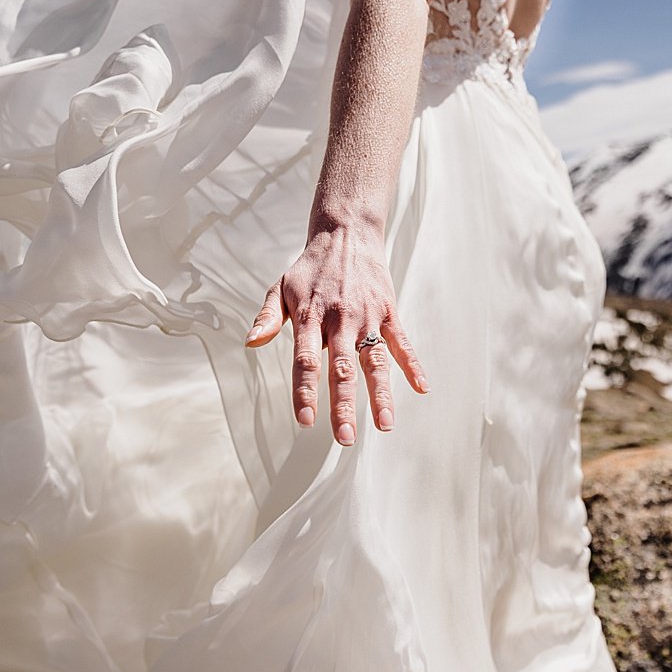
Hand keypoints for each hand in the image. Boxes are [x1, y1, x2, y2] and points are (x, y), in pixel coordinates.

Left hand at [244, 225, 427, 445]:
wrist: (346, 233)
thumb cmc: (309, 268)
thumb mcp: (280, 287)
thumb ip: (267, 317)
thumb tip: (249, 342)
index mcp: (309, 317)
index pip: (305, 361)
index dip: (305, 391)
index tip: (305, 421)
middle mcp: (338, 319)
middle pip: (340, 369)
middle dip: (343, 405)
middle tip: (344, 438)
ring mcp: (366, 316)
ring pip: (374, 362)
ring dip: (380, 395)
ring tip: (384, 425)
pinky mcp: (387, 311)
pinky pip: (401, 342)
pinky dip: (412, 364)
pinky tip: (421, 388)